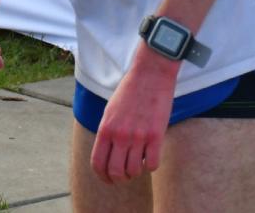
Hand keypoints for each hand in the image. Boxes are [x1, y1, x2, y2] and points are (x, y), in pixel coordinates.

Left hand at [90, 48, 177, 182]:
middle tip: (124, 176)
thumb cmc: (129, 91)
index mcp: (105, 128)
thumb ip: (108, 132)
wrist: (150, 75)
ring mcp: (138, 136)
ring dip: (135, 172)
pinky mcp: (156, 136)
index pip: (97, 163)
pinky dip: (150, 166)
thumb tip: (108, 153)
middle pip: (115, 172)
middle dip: (119, 179)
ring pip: (134, 171)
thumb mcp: (110, 111)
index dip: (102, 176)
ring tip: (138, 163)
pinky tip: (150, 157)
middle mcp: (120, 135)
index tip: (108, 179)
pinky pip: (152, 164)